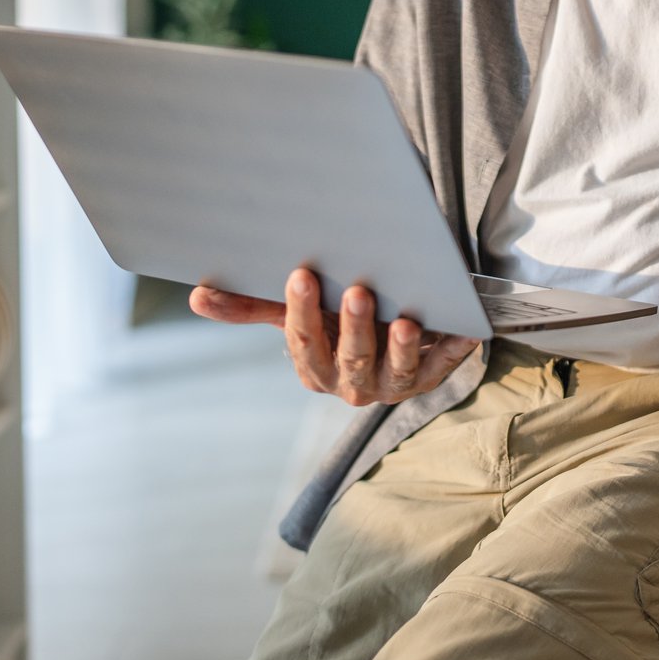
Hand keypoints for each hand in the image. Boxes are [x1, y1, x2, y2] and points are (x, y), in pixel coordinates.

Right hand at [189, 266, 478, 405]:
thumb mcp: (298, 310)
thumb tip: (195, 296)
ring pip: (397, 370)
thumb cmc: (336, 317)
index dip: (302, 313)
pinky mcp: (434, 373)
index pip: (304, 344)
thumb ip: (253, 305)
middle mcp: (353, 384)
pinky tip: (462, 328)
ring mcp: (395, 383)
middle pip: (351, 360)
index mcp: (315, 369)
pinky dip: (454, 348)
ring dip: (401, 347)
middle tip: (359, 293)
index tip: (301, 275)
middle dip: (354, 329)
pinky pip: (445, 364)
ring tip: (405, 320)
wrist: (394, 324)